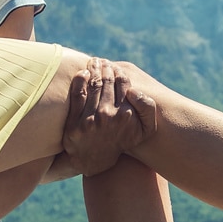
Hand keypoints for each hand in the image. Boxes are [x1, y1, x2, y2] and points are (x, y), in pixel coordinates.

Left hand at [63, 58, 157, 176]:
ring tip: (94, 62)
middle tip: (103, 61)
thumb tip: (132, 90)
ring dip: (94, 68)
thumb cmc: (122, 141)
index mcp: (126, 114)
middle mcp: (109, 115)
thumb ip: (147, 107)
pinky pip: (77, 94)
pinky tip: (83, 72)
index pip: (123, 83)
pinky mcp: (75, 122)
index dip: (119, 71)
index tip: (115, 67)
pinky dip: (80, 79)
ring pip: (93, 84)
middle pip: (107, 81)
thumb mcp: (145, 130)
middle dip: (106, 67)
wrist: (95, 160)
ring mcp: (90, 119)